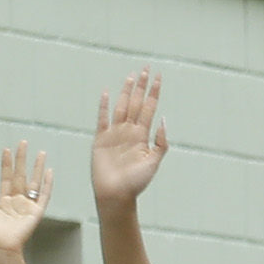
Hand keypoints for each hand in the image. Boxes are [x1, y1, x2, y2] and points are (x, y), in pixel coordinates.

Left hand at [0, 141, 51, 263]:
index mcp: (3, 202)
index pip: (6, 178)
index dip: (6, 164)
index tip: (6, 150)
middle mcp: (16, 202)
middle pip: (20, 175)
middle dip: (21, 159)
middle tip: (23, 143)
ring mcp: (27, 206)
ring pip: (33, 182)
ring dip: (36, 167)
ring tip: (40, 153)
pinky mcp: (35, 212)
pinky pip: (43, 195)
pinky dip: (47, 184)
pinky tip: (48, 172)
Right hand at [87, 70, 166, 210]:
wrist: (116, 195)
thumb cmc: (136, 182)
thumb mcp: (153, 161)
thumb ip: (160, 142)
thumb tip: (163, 119)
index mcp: (143, 135)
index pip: (150, 108)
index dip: (154, 92)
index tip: (159, 77)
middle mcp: (129, 131)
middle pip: (137, 103)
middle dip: (142, 86)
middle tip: (146, 68)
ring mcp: (115, 133)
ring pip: (122, 107)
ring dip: (126, 92)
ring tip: (131, 76)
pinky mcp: (101, 139)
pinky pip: (102, 119)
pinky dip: (103, 106)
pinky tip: (106, 93)